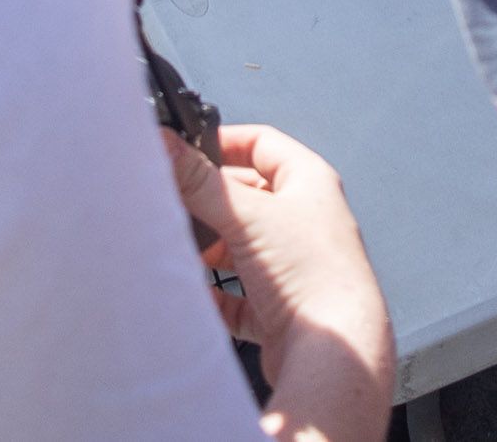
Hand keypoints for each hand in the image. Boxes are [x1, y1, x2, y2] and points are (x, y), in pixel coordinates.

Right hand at [173, 123, 391, 441]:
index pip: (261, 144)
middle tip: (173, 205)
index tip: (184, 152)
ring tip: (180, 251)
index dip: (222, 143)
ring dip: (208, 251)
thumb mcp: (248, 215)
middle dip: (208, 204)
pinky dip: (214, 296)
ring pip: (238, 248)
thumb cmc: (312, 273)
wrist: (332, 354)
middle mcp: (304, 222)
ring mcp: (292, 267)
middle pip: (245, 198)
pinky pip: (236, 297)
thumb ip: (200, 181)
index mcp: (309, 183)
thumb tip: (164, 146)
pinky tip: (196, 295)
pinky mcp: (279, 311)